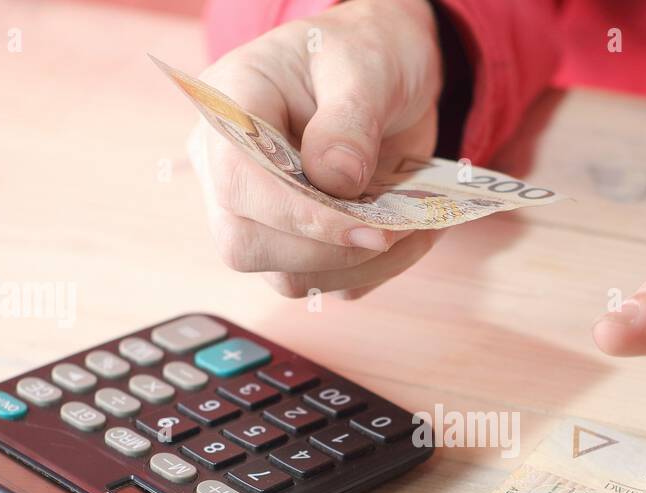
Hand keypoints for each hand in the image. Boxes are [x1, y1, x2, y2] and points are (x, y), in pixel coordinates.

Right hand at [188, 0, 442, 297]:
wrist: (387, 74)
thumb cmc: (366, 55)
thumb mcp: (367, 66)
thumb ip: (350, 119)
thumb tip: (337, 180)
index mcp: (230, 109)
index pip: (235, 179)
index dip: (295, 213)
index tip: (364, 225)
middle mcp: (230, 170)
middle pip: (246, 245)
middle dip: (327, 250)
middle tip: (396, 227)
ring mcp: (259, 214)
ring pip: (287, 278)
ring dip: (360, 266)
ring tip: (415, 227)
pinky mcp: (297, 245)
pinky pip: (329, 284)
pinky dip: (376, 271)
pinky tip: (411, 234)